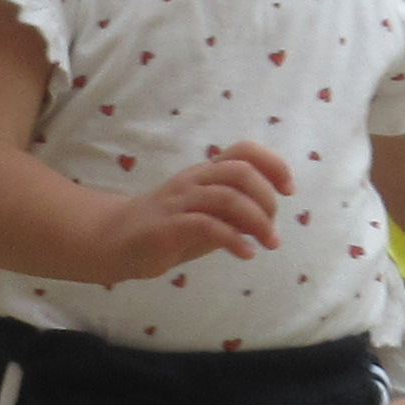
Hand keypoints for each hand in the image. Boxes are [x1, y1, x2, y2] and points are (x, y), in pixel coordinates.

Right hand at [106, 144, 290, 278]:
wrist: (115, 241)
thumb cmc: (168, 229)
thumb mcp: (208, 217)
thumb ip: (235, 214)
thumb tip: (269, 219)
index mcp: (205, 173)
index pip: (243, 151)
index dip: (273, 164)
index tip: (289, 189)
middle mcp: (194, 180)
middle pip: (240, 170)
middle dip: (267, 198)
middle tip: (274, 227)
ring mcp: (179, 201)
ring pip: (227, 196)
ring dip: (257, 221)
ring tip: (269, 244)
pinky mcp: (168, 225)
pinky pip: (207, 225)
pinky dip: (234, 239)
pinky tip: (246, 254)